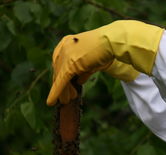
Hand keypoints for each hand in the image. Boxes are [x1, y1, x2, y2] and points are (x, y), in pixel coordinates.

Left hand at [47, 20, 163, 105]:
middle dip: (61, 85)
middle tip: (65, 97)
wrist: (113, 42)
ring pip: (59, 77)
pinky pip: (61, 81)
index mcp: (68, 42)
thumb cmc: (108, 49)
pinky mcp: (70, 64)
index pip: (61, 62)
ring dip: (62, 91)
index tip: (65, 86)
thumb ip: (85, 71)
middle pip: (58, 70)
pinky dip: (56, 92)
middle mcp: (64, 47)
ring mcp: (65, 55)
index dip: (61, 76)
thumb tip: (78, 81)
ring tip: (66, 101)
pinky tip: (52, 101)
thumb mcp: (93, 61)